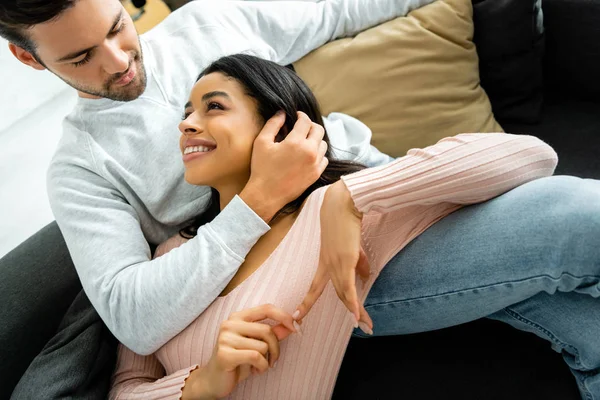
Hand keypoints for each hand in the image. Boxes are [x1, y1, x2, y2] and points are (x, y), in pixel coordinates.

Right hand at [199, 304, 296, 398]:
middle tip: (273, 360)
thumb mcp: (257, 344)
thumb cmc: (238, 360)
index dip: (284, 316)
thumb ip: (274, 332)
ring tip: (259, 366)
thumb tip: (294, 323)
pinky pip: (256, 357)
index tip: (298, 327)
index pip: (266, 308)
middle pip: (267, 330)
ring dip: (267, 360)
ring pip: (263, 346)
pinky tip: (255, 371)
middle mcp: (230, 324)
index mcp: (238, 317)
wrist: (214, 380)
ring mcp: (225, 338)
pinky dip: (262, 366)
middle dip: (276, 348)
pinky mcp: (224, 354)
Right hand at [240, 111, 327, 222]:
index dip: (300, 115)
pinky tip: (306, 155)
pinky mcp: (316, 174)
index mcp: (296, 143)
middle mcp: (310, 152)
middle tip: (300, 127)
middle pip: (319, 130)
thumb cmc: (262, 168)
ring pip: (323, 144)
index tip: (296, 116)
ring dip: (314, 139)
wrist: (266, 195)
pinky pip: (324, 159)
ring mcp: (315, 164)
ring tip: (303, 141)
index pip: (305, 121)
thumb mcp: (262, 142)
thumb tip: (282, 113)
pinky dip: (318, 154)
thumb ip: (273, 124)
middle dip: (309, 125)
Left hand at [294, 181, 372, 333]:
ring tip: (366, 325)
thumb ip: (357, 262)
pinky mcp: (346, 259)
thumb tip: (365, 276)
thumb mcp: (351, 244)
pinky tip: (356, 315)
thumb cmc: (345, 219)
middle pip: (337, 294)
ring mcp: (335, 263)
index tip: (297, 316)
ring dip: (356, 311)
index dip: (307, 302)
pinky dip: (352, 302)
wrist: (344, 203)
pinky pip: (348, 286)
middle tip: (360, 328)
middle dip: (349, 312)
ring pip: (345, 294)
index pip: (315, 287)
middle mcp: (328, 265)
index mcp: (325, 261)